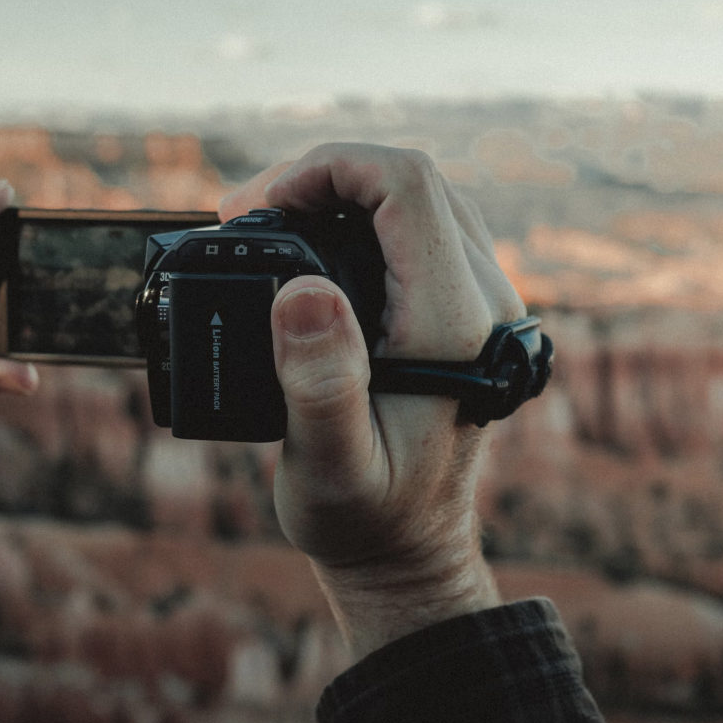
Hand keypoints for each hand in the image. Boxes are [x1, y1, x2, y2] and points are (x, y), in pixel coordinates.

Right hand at [220, 144, 525, 657]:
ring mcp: (478, 302)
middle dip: (319, 176)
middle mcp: (481, 301)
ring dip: (337, 193)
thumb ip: (321, 381)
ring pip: (414, 199)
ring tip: (265, 224)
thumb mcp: (329, 464)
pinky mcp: (462, 311)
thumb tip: (302, 288)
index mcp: (452, 323)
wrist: (409, 552)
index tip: (257, 208)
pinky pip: (416, 231)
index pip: (406, 187)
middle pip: (409, 181)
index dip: (326, 169)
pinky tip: (306, 247)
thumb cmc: (364, 518)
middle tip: (241, 216)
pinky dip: (357, 219)